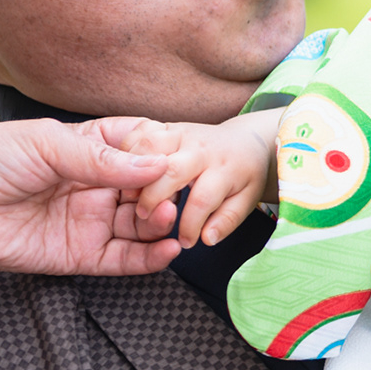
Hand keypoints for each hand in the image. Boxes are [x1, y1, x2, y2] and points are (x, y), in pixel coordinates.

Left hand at [0, 118, 180, 274]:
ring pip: (141, 224)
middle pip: (147, 187)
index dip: (162, 150)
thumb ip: (100, 158)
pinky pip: (123, 259)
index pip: (140, 146)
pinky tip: (167, 250)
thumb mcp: (46, 144)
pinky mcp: (79, 255)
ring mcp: (89, 220)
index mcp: (87, 147)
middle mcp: (94, 184)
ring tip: (168, 219)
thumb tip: (156, 164)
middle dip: (167, 190)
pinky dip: (149, 258)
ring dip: (161, 223)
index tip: (178, 154)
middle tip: (174, 193)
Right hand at [120, 109, 279, 246]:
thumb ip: (226, 221)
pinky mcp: (170, 126)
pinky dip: (128, 149)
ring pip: (151, 145)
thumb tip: (207, 239)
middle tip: (143, 216)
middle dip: (153, 197)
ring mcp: (184, 133)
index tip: (184, 243)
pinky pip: (142, 132)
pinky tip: (124, 170)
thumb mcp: (246, 201)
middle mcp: (203, 148)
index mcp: (224, 169)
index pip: (202, 200)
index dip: (189, 225)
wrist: (245, 141)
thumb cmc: (243, 176)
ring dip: (135, 169)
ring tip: (130, 195)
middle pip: (172, 170)